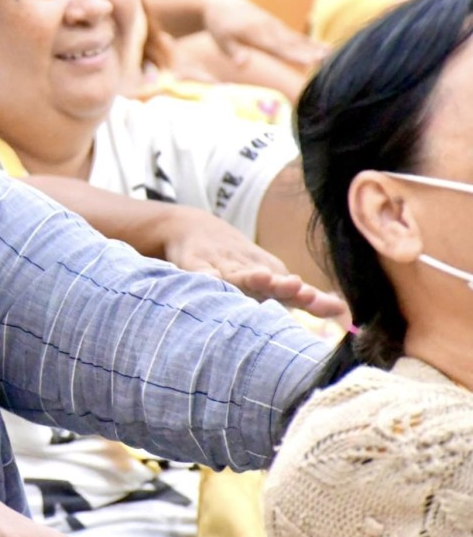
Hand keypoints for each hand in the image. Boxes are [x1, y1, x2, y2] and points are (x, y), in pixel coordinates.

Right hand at [160, 206, 347, 320]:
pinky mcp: (195, 264)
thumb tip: (343, 310)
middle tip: (296, 286)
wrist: (193, 226)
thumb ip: (304, 298)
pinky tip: (209, 278)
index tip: (319, 300)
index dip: (303, 296)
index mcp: (266, 273)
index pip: (289, 288)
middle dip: (280, 285)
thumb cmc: (239, 260)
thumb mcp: (270, 275)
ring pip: (237, 274)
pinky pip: (200, 271)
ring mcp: (221, 265)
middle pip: (266, 279)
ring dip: (249, 277)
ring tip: (262, 278)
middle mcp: (246, 268)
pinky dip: (206, 275)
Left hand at [201, 0, 326, 68]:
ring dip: (313, 46)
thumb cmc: (220, 26)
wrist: (222, 3)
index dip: (293, 55)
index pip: (277, 47)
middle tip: (327, 58)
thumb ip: (234, 52)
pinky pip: (294, 35)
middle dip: (309, 50)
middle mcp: (268, 28)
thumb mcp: (221, 40)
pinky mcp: (276, 25)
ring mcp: (274, 25)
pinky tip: (322, 48)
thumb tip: (242, 65)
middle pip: (291, 42)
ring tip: (330, 53)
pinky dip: (308, 42)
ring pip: (296, 38)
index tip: (309, 61)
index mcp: (255, 33)